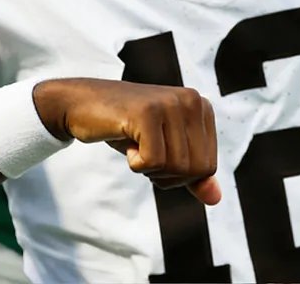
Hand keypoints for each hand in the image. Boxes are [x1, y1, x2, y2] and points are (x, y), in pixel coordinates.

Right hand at [33, 78, 219, 204]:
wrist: (83, 104)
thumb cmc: (127, 128)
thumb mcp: (164, 152)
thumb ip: (191, 174)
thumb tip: (215, 199)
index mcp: (202, 107)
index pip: (208, 166)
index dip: (180, 174)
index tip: (158, 151)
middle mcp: (192, 100)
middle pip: (196, 169)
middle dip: (167, 174)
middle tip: (144, 151)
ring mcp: (171, 103)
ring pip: (176, 168)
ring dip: (150, 168)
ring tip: (136, 143)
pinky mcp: (148, 111)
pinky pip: (153, 162)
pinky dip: (136, 163)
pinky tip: (127, 140)